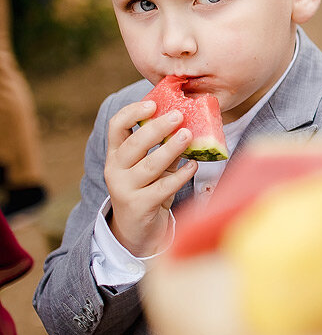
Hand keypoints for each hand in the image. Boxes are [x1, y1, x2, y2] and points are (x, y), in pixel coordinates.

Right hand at [105, 100, 197, 255]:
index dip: (132, 112)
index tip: (152, 104)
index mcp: (116, 155)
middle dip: (157, 128)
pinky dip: (180, 175)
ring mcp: (125, 189)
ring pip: (150, 165)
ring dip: (171, 149)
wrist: (137, 230)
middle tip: (178, 115)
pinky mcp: (139, 206)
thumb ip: (163, 148)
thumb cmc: (148, 190)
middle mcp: (115, 170)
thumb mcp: (153, 167)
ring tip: (188, 135)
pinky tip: (194, 166)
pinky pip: (163, 187)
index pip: (116, 126)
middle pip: (134, 144)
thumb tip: (188, 124)